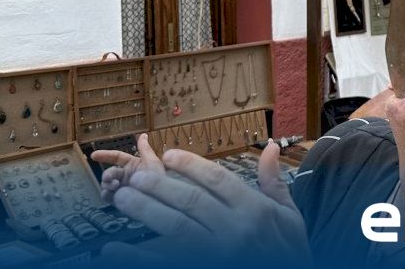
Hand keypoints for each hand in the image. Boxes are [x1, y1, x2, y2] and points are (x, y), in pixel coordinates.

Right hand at [91, 134, 164, 204]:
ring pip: (106, 184)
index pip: (116, 157)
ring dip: (107, 184)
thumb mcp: (153, 162)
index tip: (93, 155)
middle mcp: (125, 176)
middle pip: (110, 172)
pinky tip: (110, 194)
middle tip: (111, 179)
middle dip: (107, 174)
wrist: (163, 197)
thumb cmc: (160, 178)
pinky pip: (108, 197)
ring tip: (115, 187)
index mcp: (132, 165)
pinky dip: (106, 195)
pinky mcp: (120, 200)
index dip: (105, 155)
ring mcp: (122, 188)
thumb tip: (143, 135)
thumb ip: (145, 149)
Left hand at [102, 142, 309, 264]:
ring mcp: (219, 253)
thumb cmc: (290, 252)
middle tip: (134, 176)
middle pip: (191, 201)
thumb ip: (274, 182)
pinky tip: (114, 249)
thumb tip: (268, 147)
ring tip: (123, 198)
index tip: (167, 156)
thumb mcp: (290, 217)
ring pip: (177, 228)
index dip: (190, 165)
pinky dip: (138, 256)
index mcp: (255, 210)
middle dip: (159, 185)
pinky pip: (167, 261)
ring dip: (146, 211)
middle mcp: (236, 230)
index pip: (218, 180)